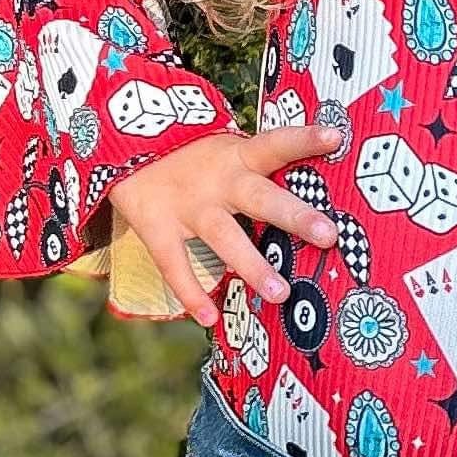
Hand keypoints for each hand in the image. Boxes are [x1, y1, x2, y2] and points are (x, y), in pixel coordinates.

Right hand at [109, 126, 340, 326]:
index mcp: (239, 156)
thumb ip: (259, 167)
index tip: (334, 138)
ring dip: (252, 265)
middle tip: (329, 235)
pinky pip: (175, 265)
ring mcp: (188, 206)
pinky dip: (190, 293)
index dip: (303, 140)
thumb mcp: (226, 151)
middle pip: (261, 197)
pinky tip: (209, 317)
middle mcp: (218, 181)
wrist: (122, 146)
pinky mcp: (158, 227)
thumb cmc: (191, 155)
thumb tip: (315, 174)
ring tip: (280, 293)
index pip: (276, 144)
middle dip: (295, 216)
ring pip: (225, 237)